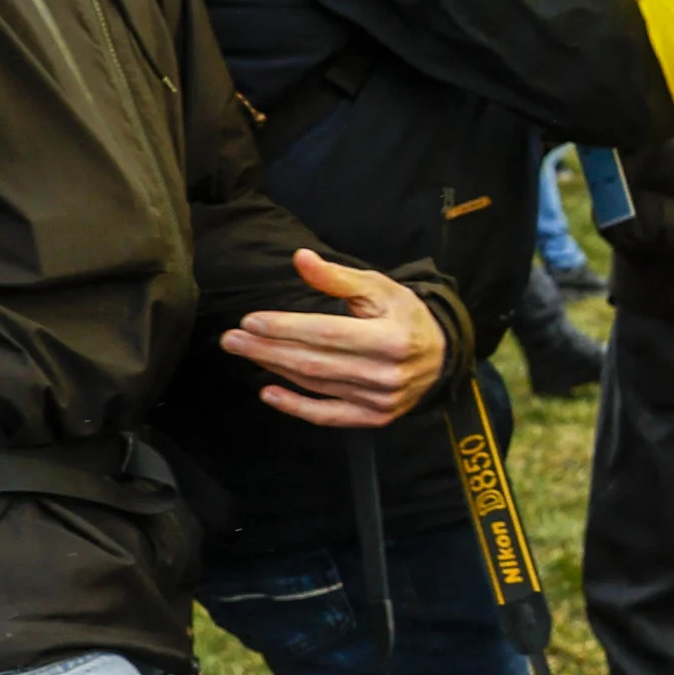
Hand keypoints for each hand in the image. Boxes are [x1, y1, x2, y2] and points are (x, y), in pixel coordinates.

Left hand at [218, 250, 449, 426]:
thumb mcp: (380, 288)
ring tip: (245, 352)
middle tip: (231, 339)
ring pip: (316, 384)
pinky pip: (328, 415)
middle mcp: (386, 372)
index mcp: (391, 337)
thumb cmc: (405, 316)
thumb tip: (300, 258)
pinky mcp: (374, 417)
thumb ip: (338, 278)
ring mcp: (380, 399)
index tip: (251, 320)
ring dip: (274, 368)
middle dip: (267, 349)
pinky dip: (295, 407)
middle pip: (314, 362)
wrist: (442, 356)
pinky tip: (268, 392)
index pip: (328, 333)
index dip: (286, 328)